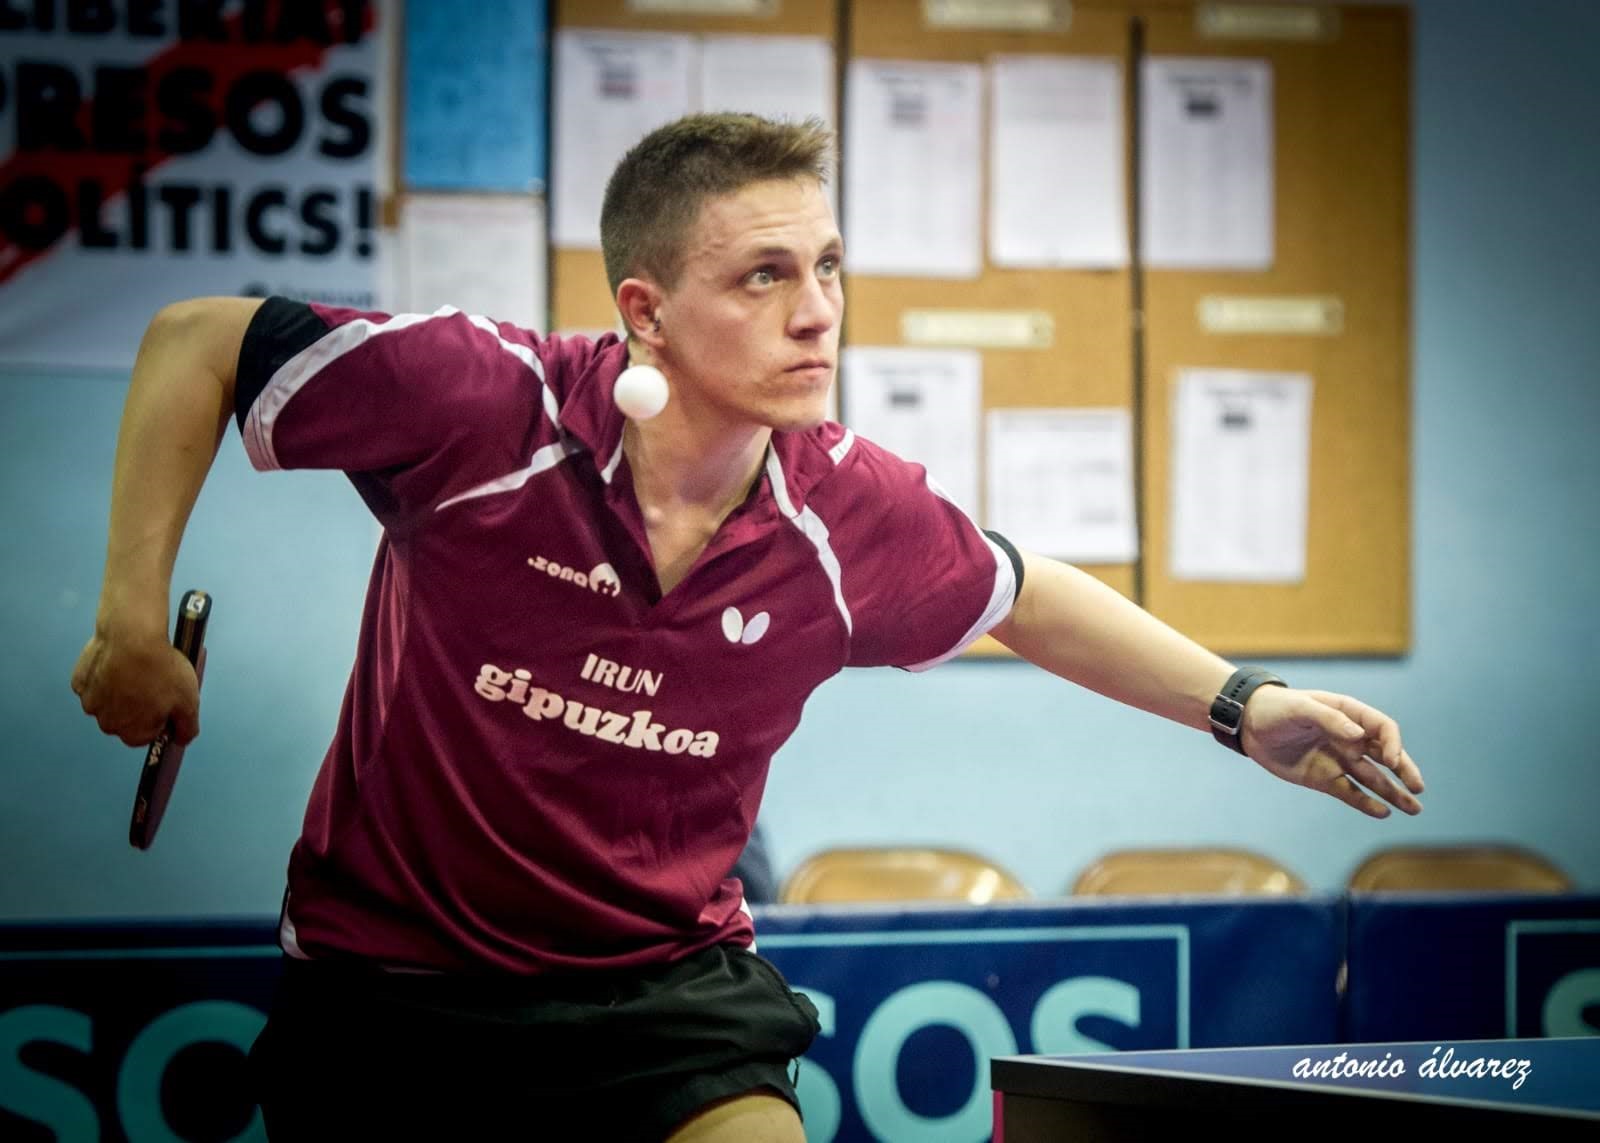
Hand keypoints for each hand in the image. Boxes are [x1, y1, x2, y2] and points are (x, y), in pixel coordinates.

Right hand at [71, 622, 199, 747]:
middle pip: (127, 719)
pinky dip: (106, 674)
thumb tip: (181, 740)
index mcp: (132, 733)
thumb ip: (187, 728)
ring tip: (139, 668)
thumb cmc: (161, 670)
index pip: (149, 735)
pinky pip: (96, 682)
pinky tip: (120, 660)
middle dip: (140, 704)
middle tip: (155, 681)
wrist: (132, 636)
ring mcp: (90, 702)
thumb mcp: (189, 703)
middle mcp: (106, 723)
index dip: (161, 717)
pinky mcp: (80, 681)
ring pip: (110, 700)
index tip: (168, 700)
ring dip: (122, 688)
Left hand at [1240, 687, 1422, 818]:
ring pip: (1373, 778)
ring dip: (1394, 793)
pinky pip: (1351, 792)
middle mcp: (1350, 738)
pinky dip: (1366, 803)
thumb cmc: (1276, 708)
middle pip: (1386, 755)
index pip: (1383, 729)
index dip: (1392, 744)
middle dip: (1404, 770)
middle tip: (1419, 787)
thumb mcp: (1301, 708)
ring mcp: (1339, 760)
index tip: (1391, 761)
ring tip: (1415, 809)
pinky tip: (1383, 812)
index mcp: (1349, 714)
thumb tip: (1359, 736)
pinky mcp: (1325, 779)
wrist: (1248, 724)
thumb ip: (1330, 720)